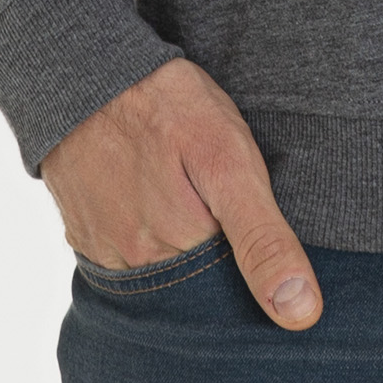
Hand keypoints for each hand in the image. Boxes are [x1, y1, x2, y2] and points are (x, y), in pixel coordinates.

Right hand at [39, 57, 323, 328]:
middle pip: (192, 286)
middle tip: (218, 198)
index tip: (253, 229)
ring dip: (177, 245)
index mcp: (178, 254)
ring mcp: (102, 251)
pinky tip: (153, 196)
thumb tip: (300, 314)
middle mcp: (133, 267)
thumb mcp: (230, 162)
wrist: (85, 68)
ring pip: (157, 271)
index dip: (252, 266)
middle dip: (214, 256)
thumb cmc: (166, 106)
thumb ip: (263, 239)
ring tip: (188, 193)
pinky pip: (122, 253)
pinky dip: (143, 233)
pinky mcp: (82, 233)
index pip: (232, 294)